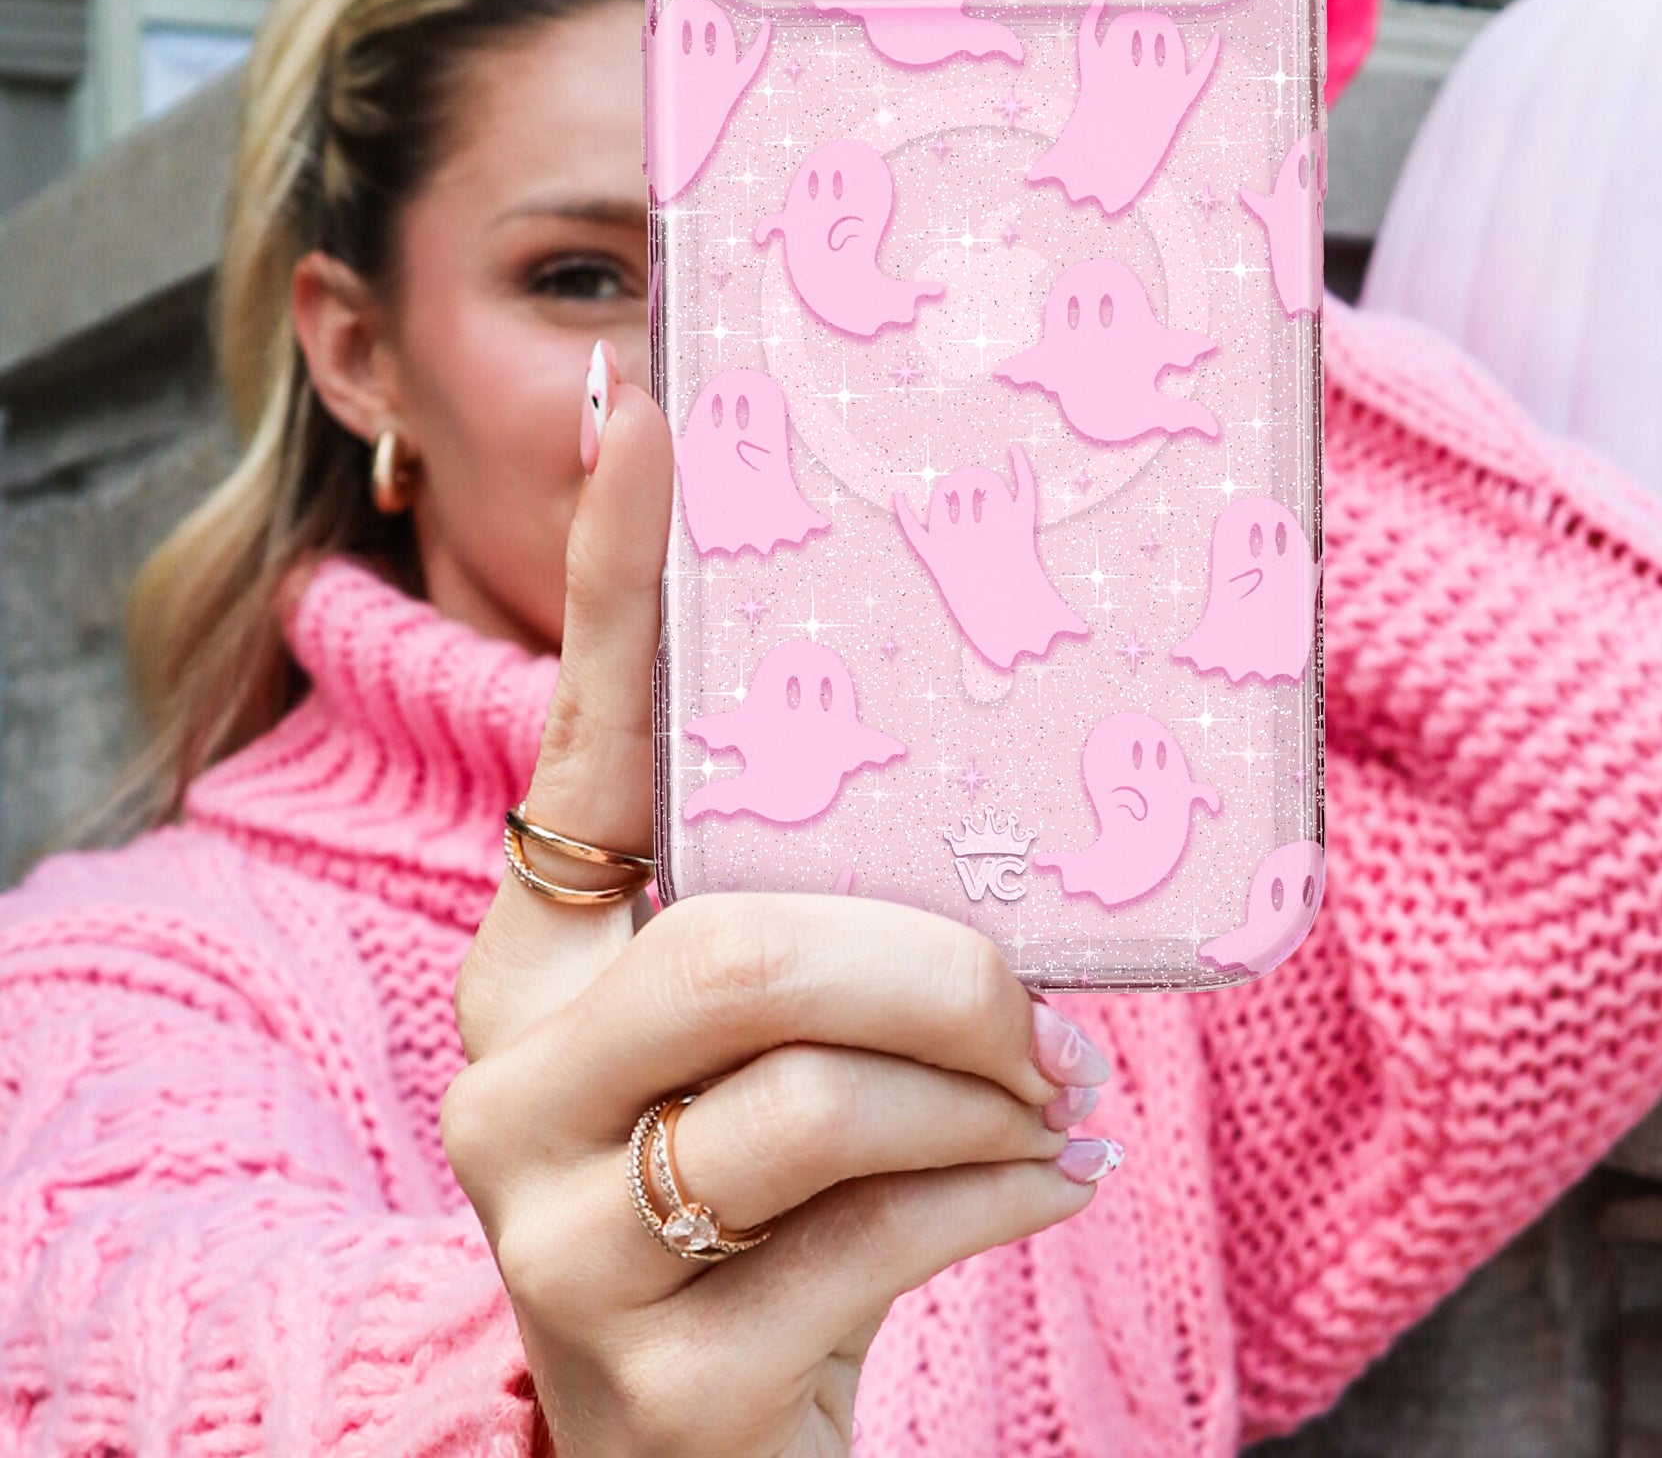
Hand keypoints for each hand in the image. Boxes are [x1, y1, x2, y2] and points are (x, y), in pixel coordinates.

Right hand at [445, 344, 1117, 1457]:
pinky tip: (1044, 1184)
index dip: (619, 578)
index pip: (584, 739)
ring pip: (823, 1091)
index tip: (655, 406)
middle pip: (742, 946)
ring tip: (1050, 1100)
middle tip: (1037, 998)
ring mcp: (560, 1231)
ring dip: (988, 1094)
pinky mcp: (659, 1370)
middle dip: (941, 964)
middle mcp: (514, 1074)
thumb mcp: (762, 1036)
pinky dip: (1005, 1196)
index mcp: (542, 954)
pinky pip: (885, 1230)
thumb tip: (1001, 795)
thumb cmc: (764, 1186)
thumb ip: (831, 910)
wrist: (702, 1445)